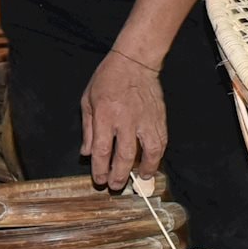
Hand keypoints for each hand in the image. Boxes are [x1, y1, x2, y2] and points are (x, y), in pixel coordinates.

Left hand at [80, 49, 166, 191]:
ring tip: (140, 179)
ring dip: (144, 169)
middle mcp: (125, 120)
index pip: (102, 150)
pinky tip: (153, 164)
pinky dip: (158, 156)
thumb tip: (87, 153)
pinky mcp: (158, 118)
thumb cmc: (108, 78)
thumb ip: (88, 128)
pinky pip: (160, 142)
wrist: (135, 62)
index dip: (100, 169)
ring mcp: (145, 119)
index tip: (100, 180)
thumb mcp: (88, 100)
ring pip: (148, 152)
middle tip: (115, 186)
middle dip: (119, 175)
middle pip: (124, 156)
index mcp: (104, 115)